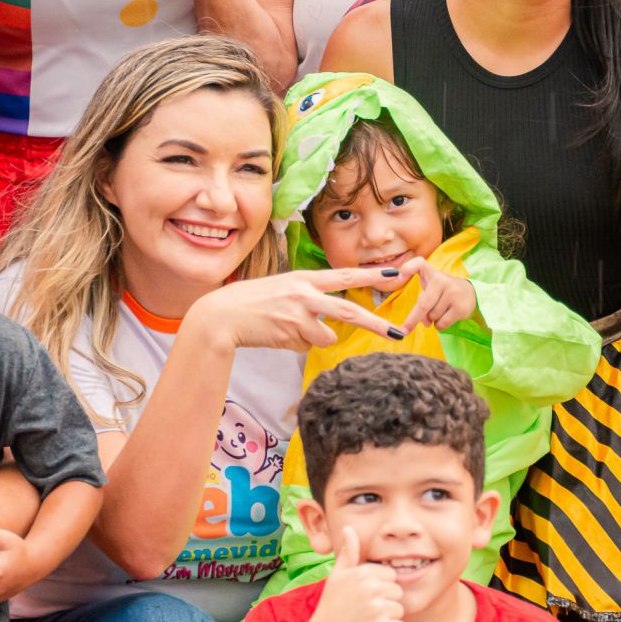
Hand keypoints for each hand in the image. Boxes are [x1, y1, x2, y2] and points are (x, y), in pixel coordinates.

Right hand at [187, 267, 412, 351]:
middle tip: (398, 332)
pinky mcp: (290, 334)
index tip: (396, 274)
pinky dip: (297, 345)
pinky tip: (278, 334)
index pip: (345, 275)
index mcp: (305, 278)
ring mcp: (297, 315)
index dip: (372, 276)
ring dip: (313, 337)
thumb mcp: (284, 289)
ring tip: (287, 327)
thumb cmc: (253, 302)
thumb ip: (309, 298)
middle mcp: (304, 293)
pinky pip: (307, 346)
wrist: (222, 314)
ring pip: (326, 335)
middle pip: (349, 311)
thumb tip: (328, 321)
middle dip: (376, 323)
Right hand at [301, 527, 404, 621]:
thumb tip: (349, 528)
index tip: (362, 597)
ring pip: (399, 611)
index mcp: (364, 573)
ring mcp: (379, 609)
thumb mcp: (337, 576)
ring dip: (386, 619)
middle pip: (397, 593)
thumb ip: (349, 553)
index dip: (379, 588)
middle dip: (385, 603)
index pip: (390, 576)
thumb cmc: (332, 606)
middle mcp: (372, 588)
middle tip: (363, 611)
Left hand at [388, 258, 477, 332]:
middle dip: (412, 319)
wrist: (472, 294)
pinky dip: (439, 325)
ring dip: (432, 319)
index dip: (408, 268)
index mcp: (433, 274)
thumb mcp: (432, 290)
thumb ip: (422, 303)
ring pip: (432, 316)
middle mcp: (443, 280)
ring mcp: (453, 293)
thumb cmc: (444, 292)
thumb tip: (424, 321)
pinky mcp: (461, 307)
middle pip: (423, 304)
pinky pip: (441, 323)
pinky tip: (446, 317)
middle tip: (405, 330)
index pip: (419, 263)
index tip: (399, 275)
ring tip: (440, 311)